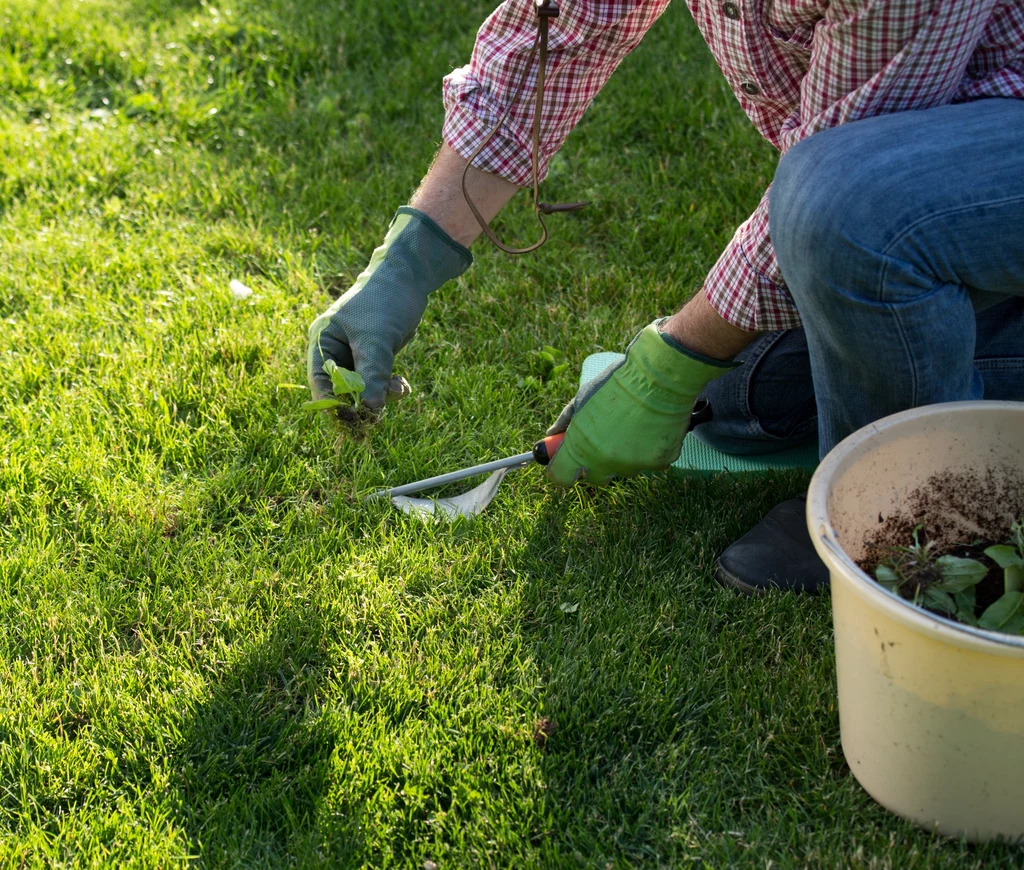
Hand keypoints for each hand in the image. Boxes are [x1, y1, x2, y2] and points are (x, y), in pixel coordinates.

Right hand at [306, 207, 471, 411]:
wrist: (410, 279)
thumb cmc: (385, 301)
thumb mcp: (377, 339)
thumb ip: (372, 374)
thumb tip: (370, 410)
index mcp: (323, 340)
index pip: (320, 381)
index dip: (333, 403)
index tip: (352, 419)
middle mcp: (335, 350)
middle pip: (341, 390)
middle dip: (361, 402)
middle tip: (379, 417)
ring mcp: (356, 355)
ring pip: (363, 389)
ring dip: (381, 395)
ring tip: (401, 388)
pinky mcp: (374, 357)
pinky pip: (377, 383)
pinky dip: (389, 388)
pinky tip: (404, 385)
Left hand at [546, 320, 734, 485]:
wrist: (659, 376)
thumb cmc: (617, 382)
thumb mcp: (583, 398)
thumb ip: (565, 421)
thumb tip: (553, 435)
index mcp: (581, 447)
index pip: (561, 476)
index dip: (561, 469)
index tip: (564, 462)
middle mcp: (605, 462)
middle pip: (594, 477)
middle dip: (594, 463)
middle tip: (602, 440)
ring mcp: (634, 464)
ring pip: (624, 469)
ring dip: (623, 456)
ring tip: (632, 425)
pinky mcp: (660, 462)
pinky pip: (650, 462)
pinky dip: (649, 450)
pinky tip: (651, 427)